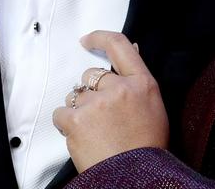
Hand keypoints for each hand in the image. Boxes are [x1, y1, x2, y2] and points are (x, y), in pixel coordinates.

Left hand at [52, 31, 169, 172]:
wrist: (134, 176)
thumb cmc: (146, 147)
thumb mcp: (153, 106)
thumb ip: (137, 82)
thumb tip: (125, 58)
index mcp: (142, 82)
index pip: (120, 45)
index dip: (100, 38)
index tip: (87, 40)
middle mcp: (120, 88)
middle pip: (92, 75)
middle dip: (91, 91)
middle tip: (99, 114)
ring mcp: (97, 103)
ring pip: (75, 95)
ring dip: (79, 109)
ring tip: (93, 131)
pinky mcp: (76, 119)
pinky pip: (61, 113)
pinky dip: (66, 124)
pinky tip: (81, 136)